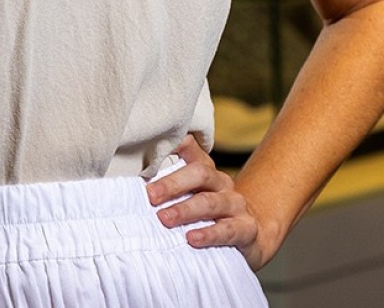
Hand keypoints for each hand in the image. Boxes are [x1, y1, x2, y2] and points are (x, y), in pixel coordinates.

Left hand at [145, 135, 277, 268]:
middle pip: (200, 173)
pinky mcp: (246, 228)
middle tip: (150, 195)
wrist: (251, 235)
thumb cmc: (211, 216)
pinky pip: (228, 230)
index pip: (191, 149)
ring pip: (211, 202)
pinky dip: (209, 234)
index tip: (150, 147)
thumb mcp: (191, 198)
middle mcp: (222, 183)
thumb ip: (168, 190)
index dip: (174, 144)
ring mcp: (236, 205)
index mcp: (207, 171)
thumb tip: (132, 186)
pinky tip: (192, 238)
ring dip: (185, 209)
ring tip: (165, 219)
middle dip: (173, 184)